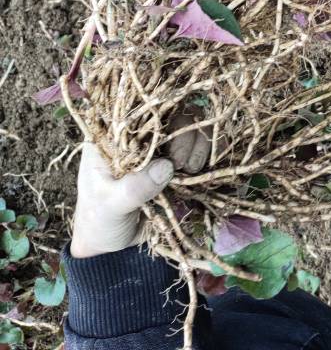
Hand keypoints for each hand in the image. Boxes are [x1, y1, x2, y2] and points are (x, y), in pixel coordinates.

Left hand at [70, 115, 210, 258]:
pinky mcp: (180, 158)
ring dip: (198, 143)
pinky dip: (209, 150)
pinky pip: (202, 142)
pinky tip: (201, 169)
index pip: (137, 106)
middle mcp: (139, 133)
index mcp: (112, 136)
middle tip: (181, 164)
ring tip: (190, 170)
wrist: (115, 246)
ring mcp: (162, 144)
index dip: (158, 112)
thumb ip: (133, 189)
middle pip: (171, 111)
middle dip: (183, 134)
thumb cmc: (100, 221)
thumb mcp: (109, 207)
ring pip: (191, 123)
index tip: (167, 142)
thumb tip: (166, 167)